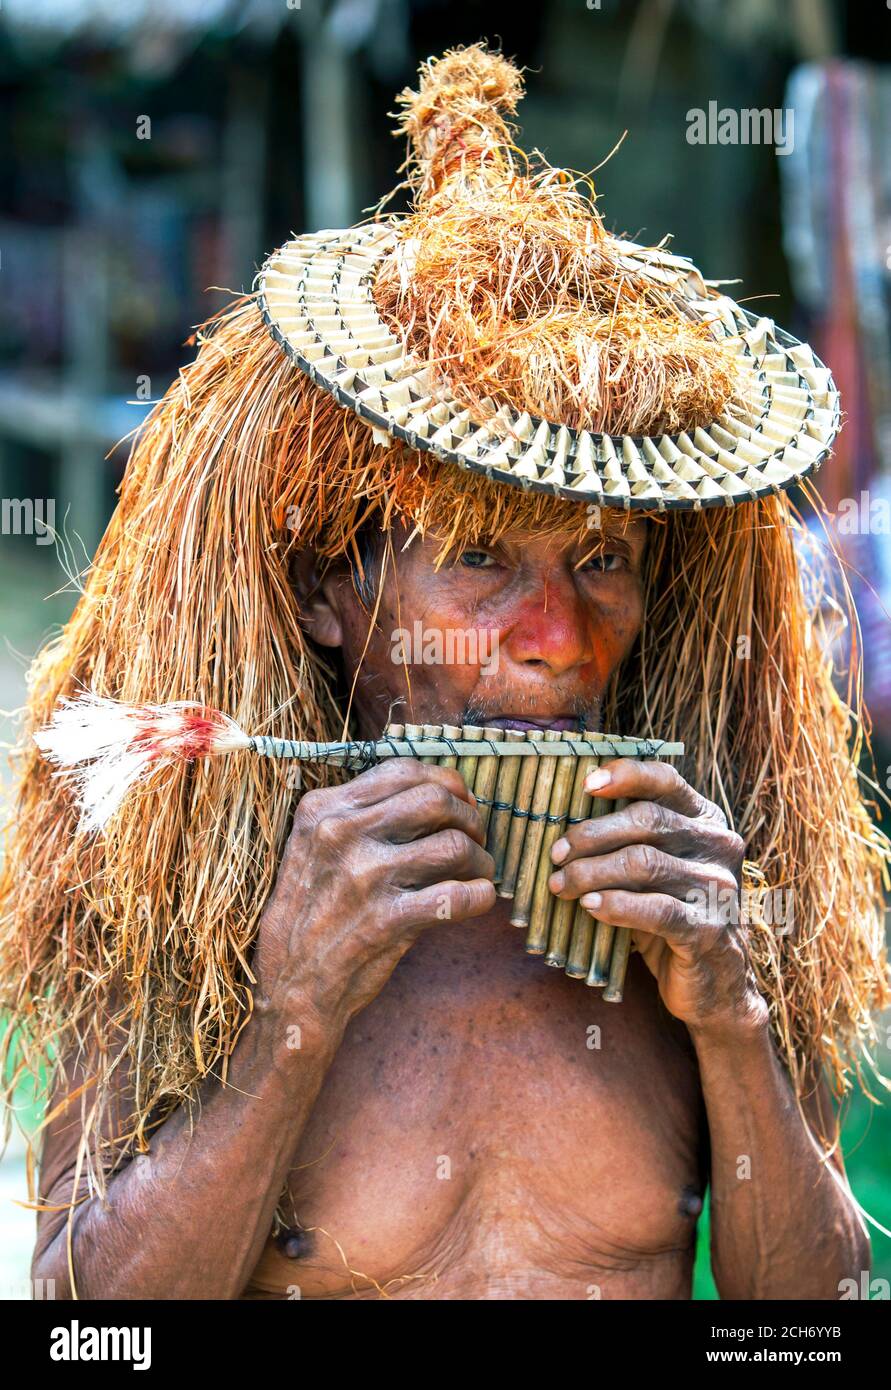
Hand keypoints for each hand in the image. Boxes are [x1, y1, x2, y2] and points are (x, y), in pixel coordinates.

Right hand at [255, 759, 495, 1030]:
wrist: (288, 984)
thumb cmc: (311, 912)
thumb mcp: (315, 847)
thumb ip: (363, 815)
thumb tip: (439, 794)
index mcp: (324, 809)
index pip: (402, 770)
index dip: (446, 782)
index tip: (461, 803)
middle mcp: (341, 834)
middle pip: (435, 799)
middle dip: (469, 817)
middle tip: (475, 839)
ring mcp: (363, 877)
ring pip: (453, 845)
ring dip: (481, 859)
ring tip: (479, 873)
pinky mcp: (384, 921)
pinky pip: (457, 897)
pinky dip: (481, 896)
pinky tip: (479, 899)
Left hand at [547, 759, 766, 1035]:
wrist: (713, 982)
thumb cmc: (670, 914)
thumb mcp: (654, 870)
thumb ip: (628, 841)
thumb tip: (564, 824)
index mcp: (706, 820)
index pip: (667, 781)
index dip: (626, 776)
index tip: (586, 785)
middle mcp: (719, 846)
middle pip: (648, 821)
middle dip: (592, 835)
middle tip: (557, 854)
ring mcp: (718, 888)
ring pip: (645, 864)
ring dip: (592, 873)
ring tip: (561, 885)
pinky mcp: (709, 930)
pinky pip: (656, 910)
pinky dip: (616, 905)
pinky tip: (590, 907)